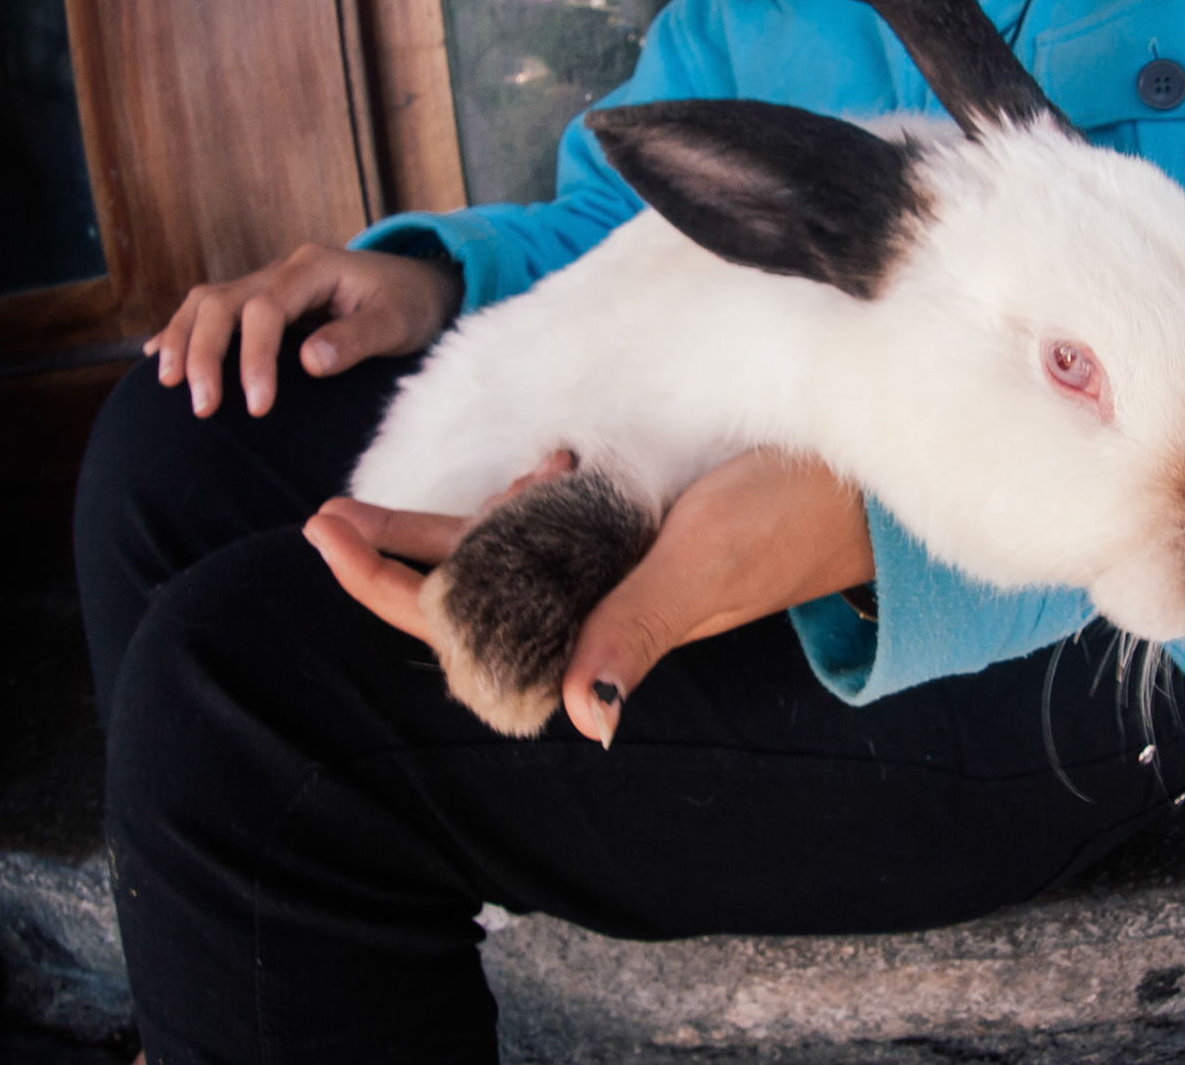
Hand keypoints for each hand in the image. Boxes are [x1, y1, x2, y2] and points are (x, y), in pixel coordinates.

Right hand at [146, 243, 462, 417]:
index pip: (266, 309)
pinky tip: (160, 356)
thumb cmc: (409, 305)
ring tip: (169, 383)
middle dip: (205, 353)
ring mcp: (268, 282)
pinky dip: (183, 331)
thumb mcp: (397, 323)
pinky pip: (212, 309)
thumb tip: (308, 362)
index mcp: (314, 269)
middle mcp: (282, 270)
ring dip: (184, 339)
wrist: (419, 286)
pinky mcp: (262, 301)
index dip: (255, 357)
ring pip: (207, 301)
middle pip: (222, 302)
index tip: (257, 405)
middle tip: (203, 407)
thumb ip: (356, 339)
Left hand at [304, 450, 873, 746]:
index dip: (391, 586)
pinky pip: (553, 524)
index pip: (470, 623)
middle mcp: (593, 600)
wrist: (860, 483)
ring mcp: (611, 564)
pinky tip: (540, 466)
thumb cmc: (788, 517)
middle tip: (324, 512)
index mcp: (598, 624)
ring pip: (501, 557)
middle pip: (466, 593)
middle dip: (390, 557)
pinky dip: (524, 498)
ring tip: (388, 502)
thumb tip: (587, 717)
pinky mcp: (634, 528)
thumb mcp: (707, 564)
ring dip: (444, 532)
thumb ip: (641, 629)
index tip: (331, 533)